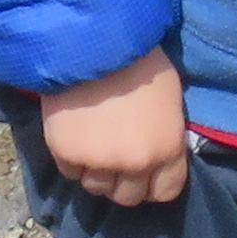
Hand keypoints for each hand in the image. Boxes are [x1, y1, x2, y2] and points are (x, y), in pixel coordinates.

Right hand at [38, 47, 190, 209]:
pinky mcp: (67, 154)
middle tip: (114, 159)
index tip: (145, 173)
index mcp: (168, 149)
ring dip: (95, 172)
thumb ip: (164, 135)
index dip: (154, 184)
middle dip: (123, 182)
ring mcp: (100, 161)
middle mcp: (136, 163)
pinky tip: (75, 134)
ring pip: (96, 188)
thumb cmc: (139, 61)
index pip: (165, 192)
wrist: (95, 40)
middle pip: (128, 197)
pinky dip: (71, 158)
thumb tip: (155, 153)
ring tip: (92, 146)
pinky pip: (70, 172)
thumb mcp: (169, 100)